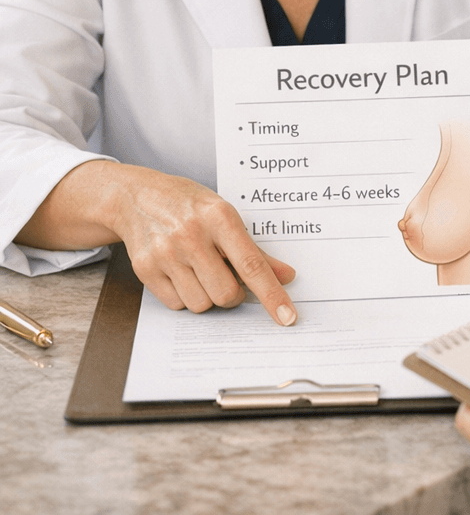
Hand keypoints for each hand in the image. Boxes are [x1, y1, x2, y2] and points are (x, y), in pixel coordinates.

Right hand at [18, 159, 296, 324]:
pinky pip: (177, 305)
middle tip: (229, 277)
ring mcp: (165, 253)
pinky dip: (186, 296)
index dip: (272, 294)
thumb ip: (254, 249)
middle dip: (234, 295)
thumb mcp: (226, 215)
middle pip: (226, 293)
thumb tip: (286, 275)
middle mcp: (191, 236)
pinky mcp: (145, 269)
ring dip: (209, 296)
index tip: (287, 317)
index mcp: (219, 217)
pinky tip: (182, 272)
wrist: (137, 197)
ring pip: (201, 304)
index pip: (251, 265)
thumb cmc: (189, 205)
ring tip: (202, 270)